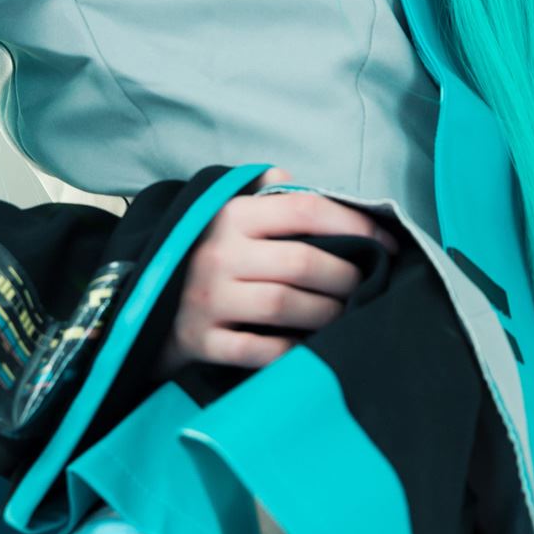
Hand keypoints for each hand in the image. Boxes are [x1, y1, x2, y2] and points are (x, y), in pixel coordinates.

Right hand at [152, 166, 400, 379]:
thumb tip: (306, 183)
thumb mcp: (229, 215)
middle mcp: (218, 254)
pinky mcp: (202, 341)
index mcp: (232, 216)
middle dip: (347, 277)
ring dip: (328, 314)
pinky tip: (310, 347)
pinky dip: (294, 350)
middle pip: (303, 263)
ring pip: (287, 306)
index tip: (387, 245)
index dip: (355, 225)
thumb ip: (269, 195)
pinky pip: (262, 350)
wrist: (145, 305)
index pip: (306, 210)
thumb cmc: (208, 257)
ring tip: (344, 315)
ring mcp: (208, 300)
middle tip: (364, 287)